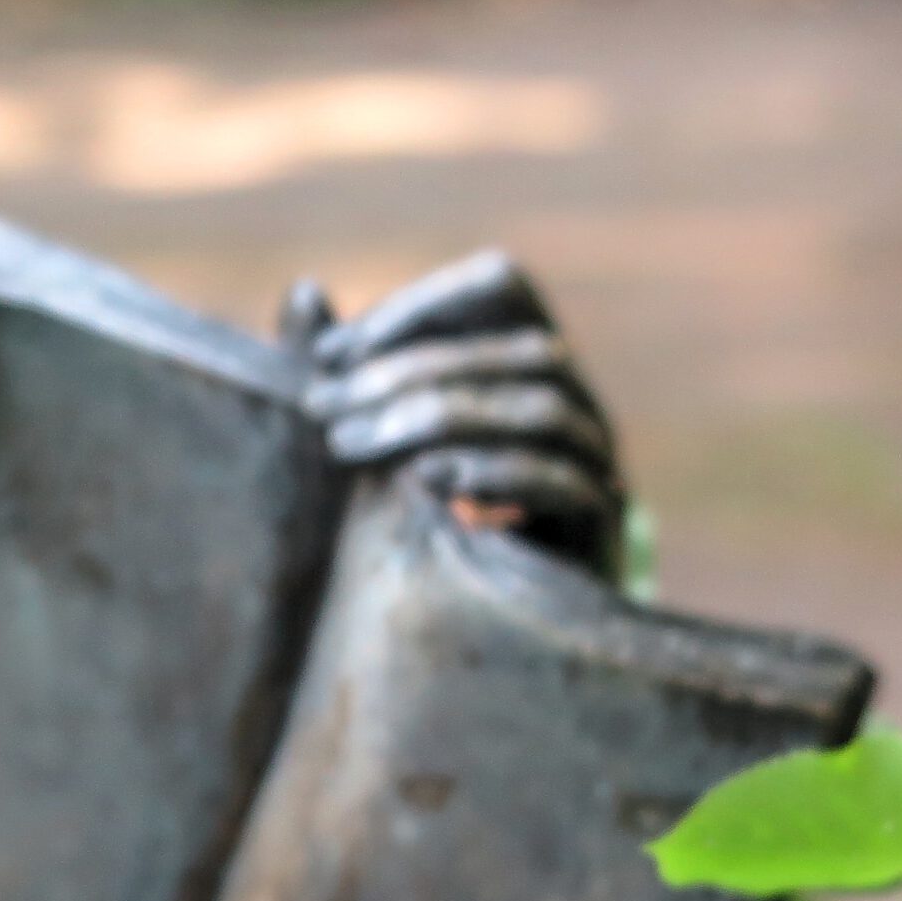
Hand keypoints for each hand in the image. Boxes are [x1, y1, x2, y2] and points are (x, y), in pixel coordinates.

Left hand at [291, 252, 624, 577]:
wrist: (495, 614)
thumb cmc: (429, 506)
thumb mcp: (382, 433)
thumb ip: (349, 371)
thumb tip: (305, 293)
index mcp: (528, 361)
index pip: (500, 286)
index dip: (418, 305)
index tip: (329, 353)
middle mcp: (576, 399)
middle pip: (517, 346)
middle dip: (406, 371)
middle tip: (322, 408)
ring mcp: (595, 462)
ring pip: (542, 408)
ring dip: (439, 417)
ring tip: (353, 446)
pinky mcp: (596, 529)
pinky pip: (566, 483)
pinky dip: (495, 473)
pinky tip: (424, 482)